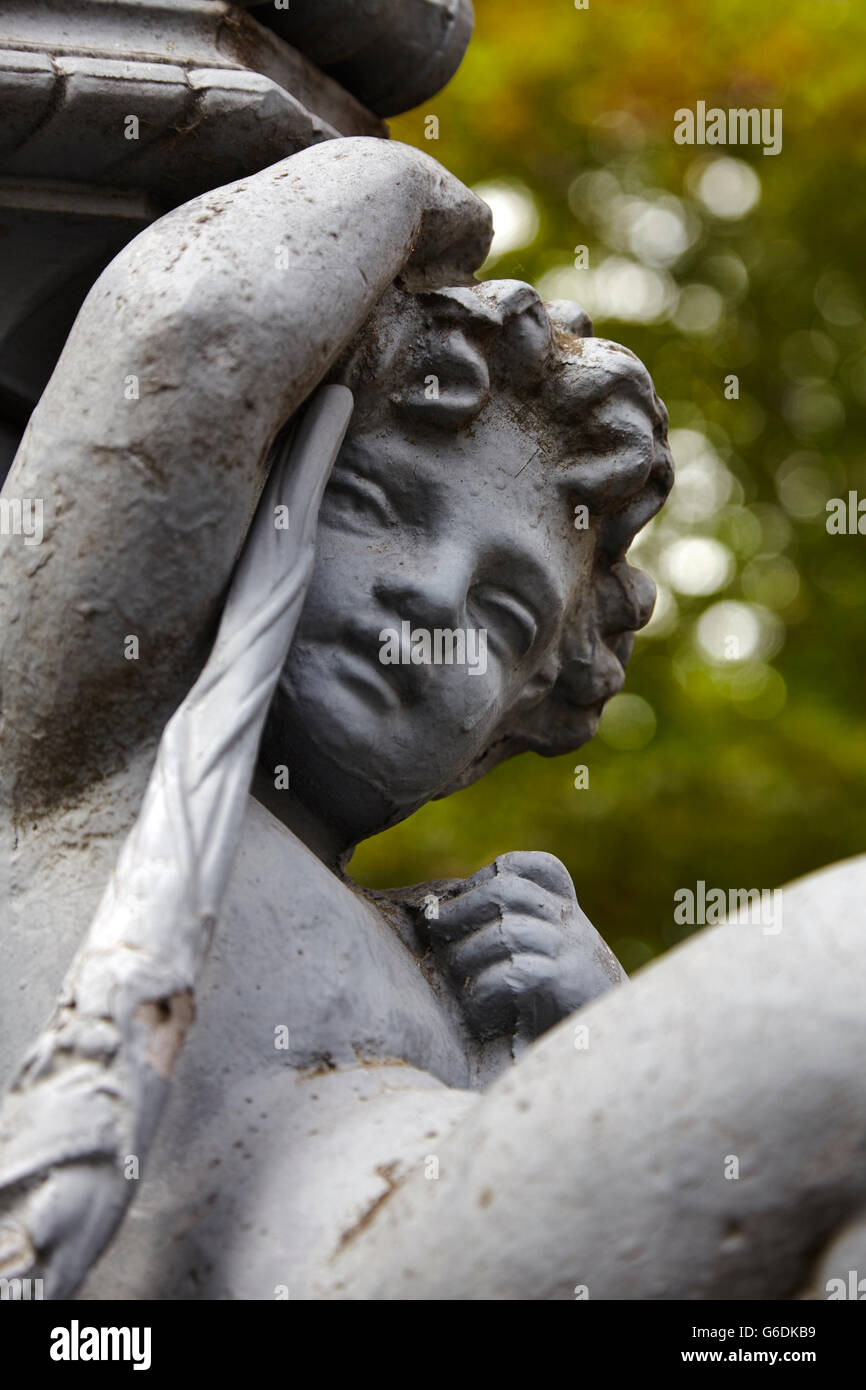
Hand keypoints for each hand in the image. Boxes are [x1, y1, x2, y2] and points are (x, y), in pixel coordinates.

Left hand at [423, 851, 625, 1044]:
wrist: (615, 1049)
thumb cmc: (566, 1009)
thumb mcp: (549, 960)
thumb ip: (516, 934)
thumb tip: (444, 918)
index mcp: (568, 913)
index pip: (539, 867)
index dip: (494, 873)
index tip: (465, 897)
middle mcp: (572, 924)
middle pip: (507, 890)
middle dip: (461, 908)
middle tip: (436, 929)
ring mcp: (572, 951)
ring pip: (505, 932)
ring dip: (467, 955)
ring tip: (456, 977)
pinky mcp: (567, 984)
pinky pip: (513, 973)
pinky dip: (485, 989)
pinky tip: (479, 1005)